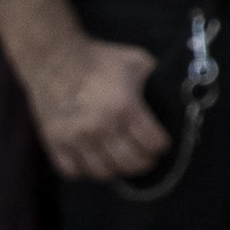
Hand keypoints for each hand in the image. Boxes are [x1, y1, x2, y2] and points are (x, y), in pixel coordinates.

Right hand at [26, 32, 168, 185]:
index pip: (153, 144)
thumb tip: (175, 96)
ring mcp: (75, 137)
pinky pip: (73, 171)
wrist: (54, 57)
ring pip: (103, 173)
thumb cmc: (100, 59)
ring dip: (116, 169)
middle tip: (145, 156)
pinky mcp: (53, 141)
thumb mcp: (137, 62)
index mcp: (125, 107)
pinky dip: (85, 170)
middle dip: (144, 162)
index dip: (161, 145)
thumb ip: (156, 82)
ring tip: (121, 159)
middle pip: (131, 164)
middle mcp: (100, 126)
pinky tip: (93, 159)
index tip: (161, 142)